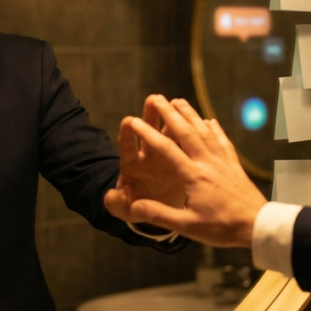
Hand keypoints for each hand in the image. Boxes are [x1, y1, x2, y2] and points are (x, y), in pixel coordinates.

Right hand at [103, 95, 266, 247]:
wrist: (258, 225)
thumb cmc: (222, 227)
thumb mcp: (187, 226)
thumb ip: (159, 214)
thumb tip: (134, 206)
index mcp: (193, 176)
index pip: (166, 149)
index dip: (148, 134)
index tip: (134, 121)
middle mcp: (207, 163)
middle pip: (186, 132)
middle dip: (170, 113)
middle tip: (157, 99)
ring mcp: (223, 162)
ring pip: (204, 131)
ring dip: (191, 114)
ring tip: (179, 101)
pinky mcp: (234, 165)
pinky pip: (223, 141)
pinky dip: (215, 129)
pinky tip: (210, 121)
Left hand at [107, 97, 188, 215]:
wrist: (156, 211)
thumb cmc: (137, 207)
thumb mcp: (125, 208)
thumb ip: (116, 204)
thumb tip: (109, 197)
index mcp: (133, 166)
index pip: (128, 147)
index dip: (128, 135)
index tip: (129, 121)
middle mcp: (149, 156)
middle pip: (148, 132)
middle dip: (150, 115)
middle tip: (153, 99)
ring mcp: (166, 156)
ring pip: (169, 133)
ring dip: (172, 118)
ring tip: (177, 101)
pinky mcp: (180, 160)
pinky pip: (186, 144)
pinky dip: (192, 134)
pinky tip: (201, 121)